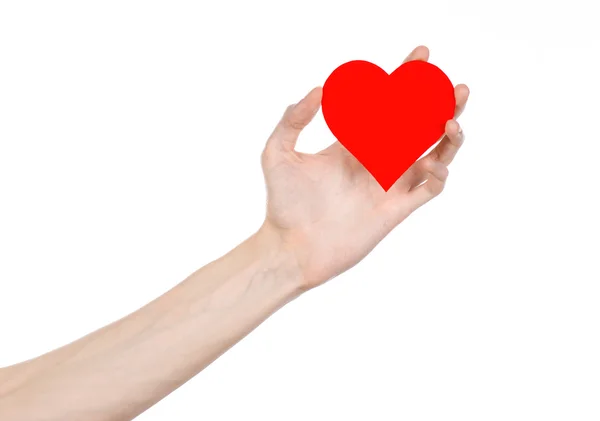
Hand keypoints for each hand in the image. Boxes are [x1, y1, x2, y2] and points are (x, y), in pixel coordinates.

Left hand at [259, 46, 469, 288]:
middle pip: (419, 125)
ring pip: (433, 154)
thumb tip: (320, 88)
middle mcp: (377, 159)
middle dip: (439, 103)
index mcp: (354, 141)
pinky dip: (439, 176)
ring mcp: (389, 184)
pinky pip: (429, 190)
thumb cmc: (282, 204)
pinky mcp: (396, 210)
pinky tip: (435, 165)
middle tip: (455, 87)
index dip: (406, 78)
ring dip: (448, 137)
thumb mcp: (277, 153)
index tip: (421, 55)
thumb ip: (293, 119)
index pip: (387, 103)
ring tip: (451, 120)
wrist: (291, 248)